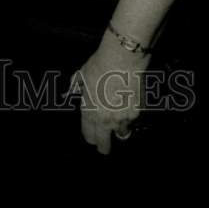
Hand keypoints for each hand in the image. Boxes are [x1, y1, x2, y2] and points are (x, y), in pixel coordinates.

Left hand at [71, 38, 150, 154]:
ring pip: (121, 133)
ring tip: (118, 121)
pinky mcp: (136, 113)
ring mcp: (122, 118)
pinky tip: (128, 105)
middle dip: (103, 146)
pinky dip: (130, 116)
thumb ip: (77, 85)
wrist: (121, 60)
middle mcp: (105, 120)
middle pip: (104, 144)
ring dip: (119, 130)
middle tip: (104, 147)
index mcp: (89, 112)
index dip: (90, 137)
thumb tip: (71, 89)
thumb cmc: (98, 66)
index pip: (88, 135)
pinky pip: (132, 120)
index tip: (92, 138)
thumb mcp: (82, 75)